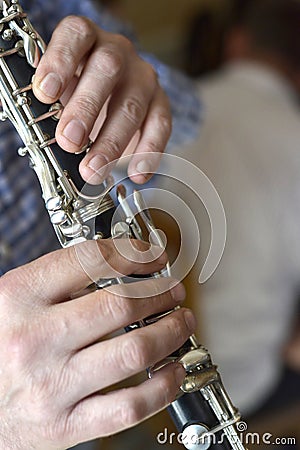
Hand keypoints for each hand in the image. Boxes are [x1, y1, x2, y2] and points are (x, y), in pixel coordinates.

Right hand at [0, 239, 194, 448]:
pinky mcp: (65, 424)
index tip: (153, 256)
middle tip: (173, 291)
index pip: (90, 260)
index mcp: (20, 297)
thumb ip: (62, 282)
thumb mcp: (16, 302)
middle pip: (121, 305)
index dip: (133, 253)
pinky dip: (163, 386)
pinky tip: (173, 371)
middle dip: (161, 293)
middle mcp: (36, 339)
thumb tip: (123, 267)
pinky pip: (128, 406)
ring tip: (181, 323)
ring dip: (170, 332)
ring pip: (133, 352)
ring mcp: (51, 384)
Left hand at [32, 16, 171, 184]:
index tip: (45, 93)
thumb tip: (46, 132)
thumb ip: (53, 100)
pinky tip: (136, 173)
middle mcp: (118, 53)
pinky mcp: (161, 103)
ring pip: (133, 104)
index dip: (60, 61)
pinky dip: (149, 152)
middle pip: (107, 69)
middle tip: (69, 141)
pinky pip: (161, 125)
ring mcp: (143, 78)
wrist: (110, 97)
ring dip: (112, 141)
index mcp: (87, 39)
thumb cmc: (79, 90)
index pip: (76, 35)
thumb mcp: (60, 88)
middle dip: (86, 108)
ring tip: (94, 169)